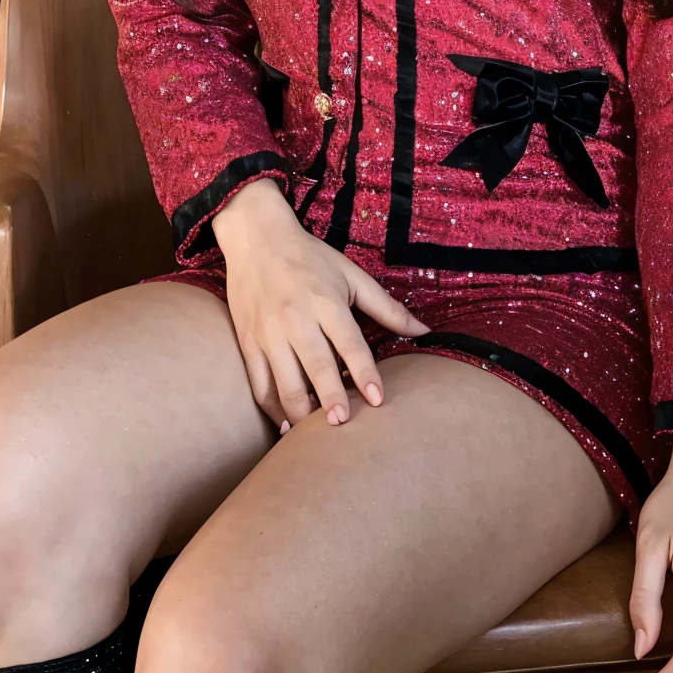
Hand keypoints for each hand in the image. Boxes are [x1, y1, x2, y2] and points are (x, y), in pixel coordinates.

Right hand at [210, 179, 428, 429]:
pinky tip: (286, 426)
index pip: (349, 343)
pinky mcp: (247, 343)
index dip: (365, 372)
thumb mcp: (351, 275)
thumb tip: (424, 331)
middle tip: (343, 424)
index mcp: (325, 301)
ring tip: (315, 433)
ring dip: (300, 412)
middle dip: (330, 398)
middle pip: (316, 366)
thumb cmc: (309, 258)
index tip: (377, 399)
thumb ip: (387, 307)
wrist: (256, 239)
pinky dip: (272, 409)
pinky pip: (258, 385)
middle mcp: (295, 318)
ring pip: (283, 382)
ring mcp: (267, 333)